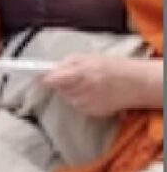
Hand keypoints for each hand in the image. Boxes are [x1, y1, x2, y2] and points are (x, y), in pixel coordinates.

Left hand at [43, 55, 158, 117]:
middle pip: (58, 89)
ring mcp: (87, 104)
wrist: (136, 84)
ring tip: (88, 84)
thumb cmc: (112, 67)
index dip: (43, 78)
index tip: (35, 76)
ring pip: (67, 98)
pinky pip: (77, 105)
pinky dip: (81, 99)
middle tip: (75, 76)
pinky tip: (94, 94)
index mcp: (80, 74)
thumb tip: (48, 70)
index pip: (52, 80)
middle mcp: (81, 91)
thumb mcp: (87, 58)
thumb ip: (65, 64)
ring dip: (71, 91)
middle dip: (61, 83)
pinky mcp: (92, 113)